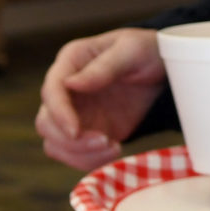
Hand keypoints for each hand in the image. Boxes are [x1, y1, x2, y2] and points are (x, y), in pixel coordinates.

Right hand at [35, 27, 163, 170]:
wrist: (163, 72)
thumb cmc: (146, 51)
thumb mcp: (132, 50)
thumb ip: (104, 67)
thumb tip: (72, 84)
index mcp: (71, 61)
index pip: (51, 91)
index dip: (59, 114)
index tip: (75, 132)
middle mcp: (66, 89)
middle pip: (45, 123)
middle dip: (70, 140)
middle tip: (105, 141)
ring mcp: (75, 113)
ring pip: (55, 144)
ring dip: (79, 154)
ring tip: (113, 147)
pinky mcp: (88, 132)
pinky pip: (75, 155)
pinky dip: (90, 160)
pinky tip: (115, 150)